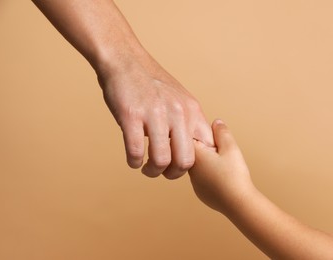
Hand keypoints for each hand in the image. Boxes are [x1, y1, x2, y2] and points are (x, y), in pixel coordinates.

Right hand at [98, 52, 213, 178]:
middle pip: (186, 161)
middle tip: (164, 172)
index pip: (206, 148)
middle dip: (174, 174)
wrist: (125, 59)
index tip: (183, 165)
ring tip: (146, 168)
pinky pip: (136, 152)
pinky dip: (134, 162)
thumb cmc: (151, 82)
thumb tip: (196, 149)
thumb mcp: (179, 99)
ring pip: (161, 160)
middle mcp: (178, 113)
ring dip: (153, 171)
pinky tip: (133, 159)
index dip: (196, 164)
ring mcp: (155, 114)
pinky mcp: (132, 116)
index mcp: (192, 110)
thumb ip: (188, 122)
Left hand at [188, 120, 254, 213]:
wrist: (239, 204)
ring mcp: (195, 183)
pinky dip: (210, 175)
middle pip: (192, 152)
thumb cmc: (234, 175)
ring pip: (198, 166)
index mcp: (194, 156)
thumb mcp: (231, 148)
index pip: (186, 138)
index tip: (208, 135)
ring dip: (207, 162)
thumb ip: (222, 133)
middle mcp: (190, 170)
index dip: (198, 134)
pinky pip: (203, 179)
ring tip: (224, 164)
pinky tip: (223, 176)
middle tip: (219, 149)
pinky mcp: (201, 193)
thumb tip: (215, 122)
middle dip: (204, 148)